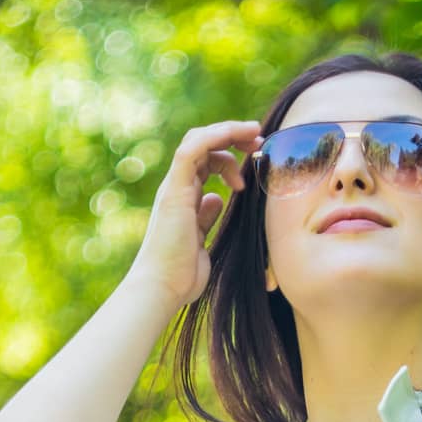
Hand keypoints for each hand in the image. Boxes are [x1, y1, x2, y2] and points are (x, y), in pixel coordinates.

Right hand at [128, 119, 262, 309]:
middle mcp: (178, 187)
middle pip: (203, 145)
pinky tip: (238, 139)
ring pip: (198, 141)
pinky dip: (215, 136)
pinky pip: (191, 150)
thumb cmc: (182, 273)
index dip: (230, 153)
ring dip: (229, 133)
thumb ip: (207, 218)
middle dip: (232, 137)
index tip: (255, 155)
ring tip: (254, 140)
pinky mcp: (175, 192)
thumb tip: (216, 199)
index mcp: (184, 197)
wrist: (162, 288)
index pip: (205, 160)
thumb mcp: (202, 240)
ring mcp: (174, 188)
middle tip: (259, 139)